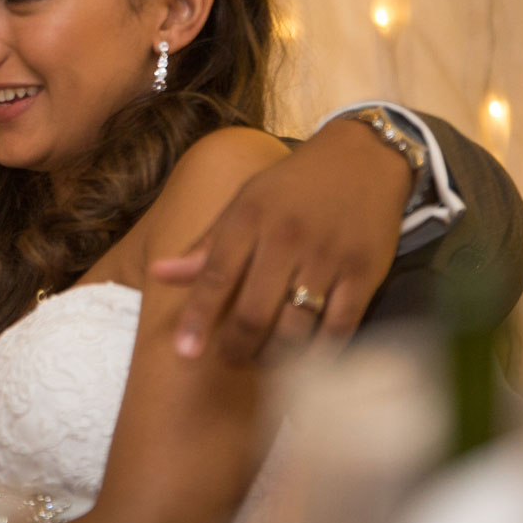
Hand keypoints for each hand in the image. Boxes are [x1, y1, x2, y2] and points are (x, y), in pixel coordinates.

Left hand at [151, 118, 414, 362]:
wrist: (362, 159)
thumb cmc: (291, 187)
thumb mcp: (244, 204)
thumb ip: (204, 246)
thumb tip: (157, 273)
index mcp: (249, 219)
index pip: (215, 277)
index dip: (198, 319)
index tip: (185, 352)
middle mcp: (286, 239)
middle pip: (254, 312)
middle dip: (237, 347)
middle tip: (231, 359)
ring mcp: (327, 258)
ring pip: (296, 327)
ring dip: (276, 356)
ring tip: (264, 364)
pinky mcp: (364, 273)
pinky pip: (339, 327)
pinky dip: (321, 352)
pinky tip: (307, 360)